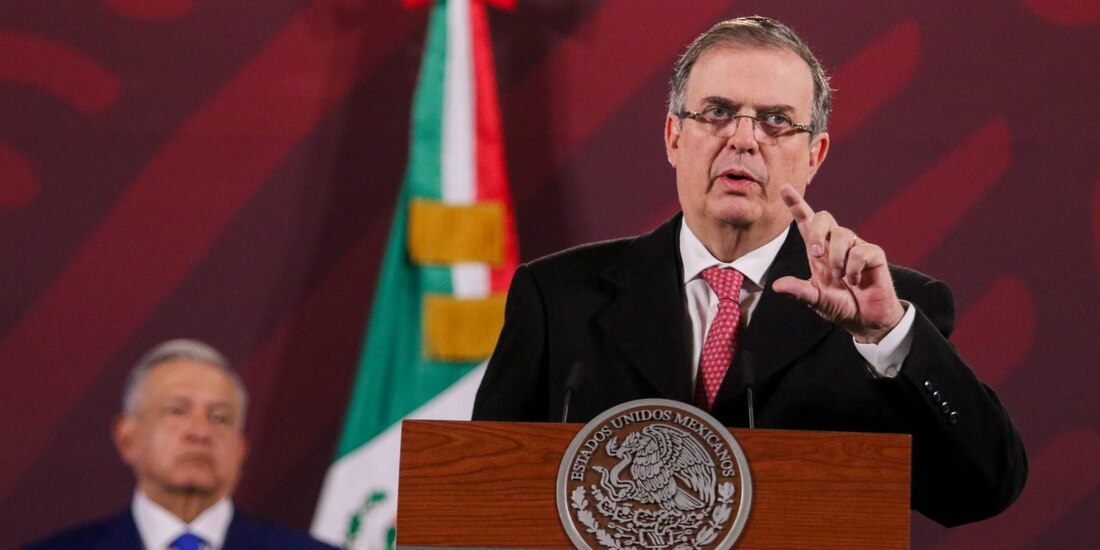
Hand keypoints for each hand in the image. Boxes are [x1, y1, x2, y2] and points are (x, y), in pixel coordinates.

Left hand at [771, 184, 905, 342]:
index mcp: (818, 251)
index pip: (806, 222)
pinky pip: (860, 251)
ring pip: (843, 234)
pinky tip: (855, 281)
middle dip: (818, 232)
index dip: (796, 204)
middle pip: (824, 217)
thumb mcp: (815, 300)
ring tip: (841, 278)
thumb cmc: (840, 306)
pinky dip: (854, 269)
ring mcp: (856, 247)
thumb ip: (799, 291)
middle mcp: (835, 245)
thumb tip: (777, 286)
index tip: (785, 188)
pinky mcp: (874, 254)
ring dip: (837, 259)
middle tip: (816, 254)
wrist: (866, 320)